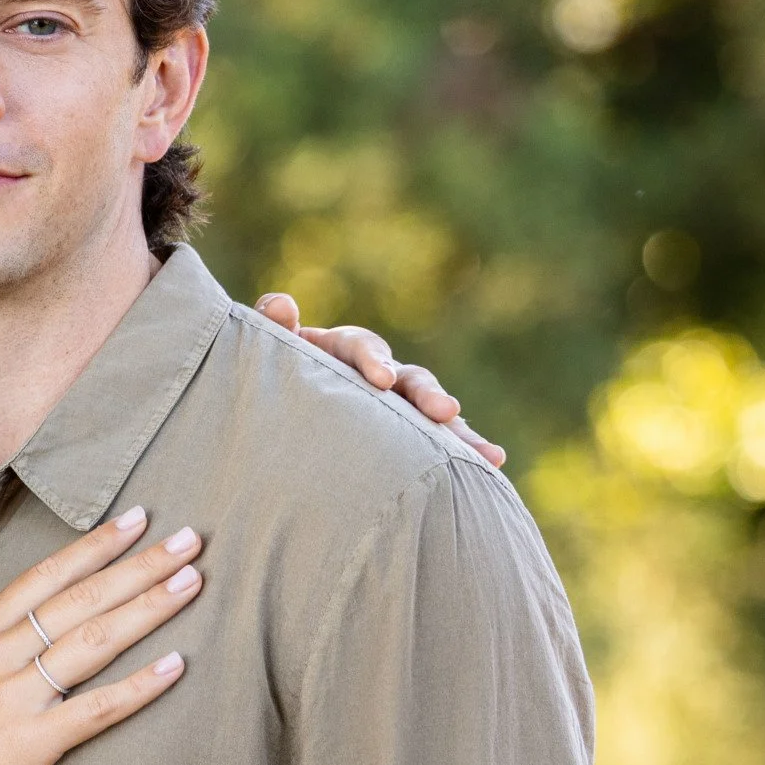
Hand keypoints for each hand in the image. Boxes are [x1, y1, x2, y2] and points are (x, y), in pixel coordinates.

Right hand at [0, 507, 200, 764]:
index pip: (44, 577)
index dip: (93, 546)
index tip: (135, 522)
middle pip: (81, 598)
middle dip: (139, 564)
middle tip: (189, 538)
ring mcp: (17, 698)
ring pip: (94, 640)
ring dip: (149, 607)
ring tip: (192, 581)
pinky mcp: (34, 743)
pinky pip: (97, 708)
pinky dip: (140, 686)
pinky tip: (177, 666)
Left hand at [253, 292, 504, 467]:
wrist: (283, 410)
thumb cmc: (276, 377)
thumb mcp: (270, 354)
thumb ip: (275, 329)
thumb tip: (281, 304)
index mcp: (344, 350)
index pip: (361, 347)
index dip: (372, 359)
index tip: (380, 379)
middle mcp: (381, 373)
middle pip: (410, 377)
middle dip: (427, 393)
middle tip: (444, 411)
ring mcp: (399, 403)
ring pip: (433, 412)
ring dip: (459, 428)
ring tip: (484, 451)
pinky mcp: (410, 433)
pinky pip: (442, 440)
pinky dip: (466, 447)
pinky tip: (494, 460)